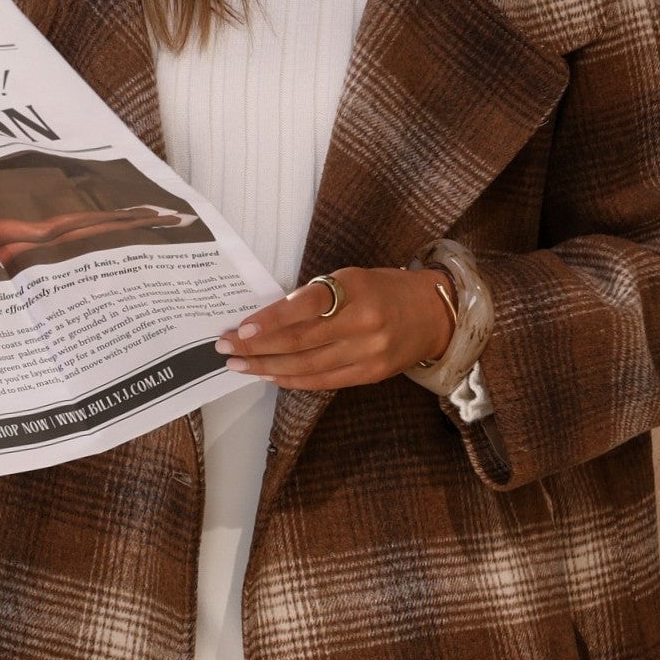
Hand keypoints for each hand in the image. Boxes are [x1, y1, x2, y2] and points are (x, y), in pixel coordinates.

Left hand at [214, 265, 451, 390]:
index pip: (305, 306)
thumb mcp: (352, 278)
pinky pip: (323, 381)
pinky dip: (292, 379)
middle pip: (300, 341)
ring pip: (307, 366)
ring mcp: (368, 352)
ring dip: (268, 367)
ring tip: (240, 365)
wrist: (434, 315)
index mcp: (355, 288)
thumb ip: (316, 296)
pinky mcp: (370, 374)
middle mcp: (363, 322)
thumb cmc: (385, 289)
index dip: (270, 320)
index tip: (240, 328)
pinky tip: (270, 375)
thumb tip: (268, 317)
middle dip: (257, 347)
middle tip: (226, 348)